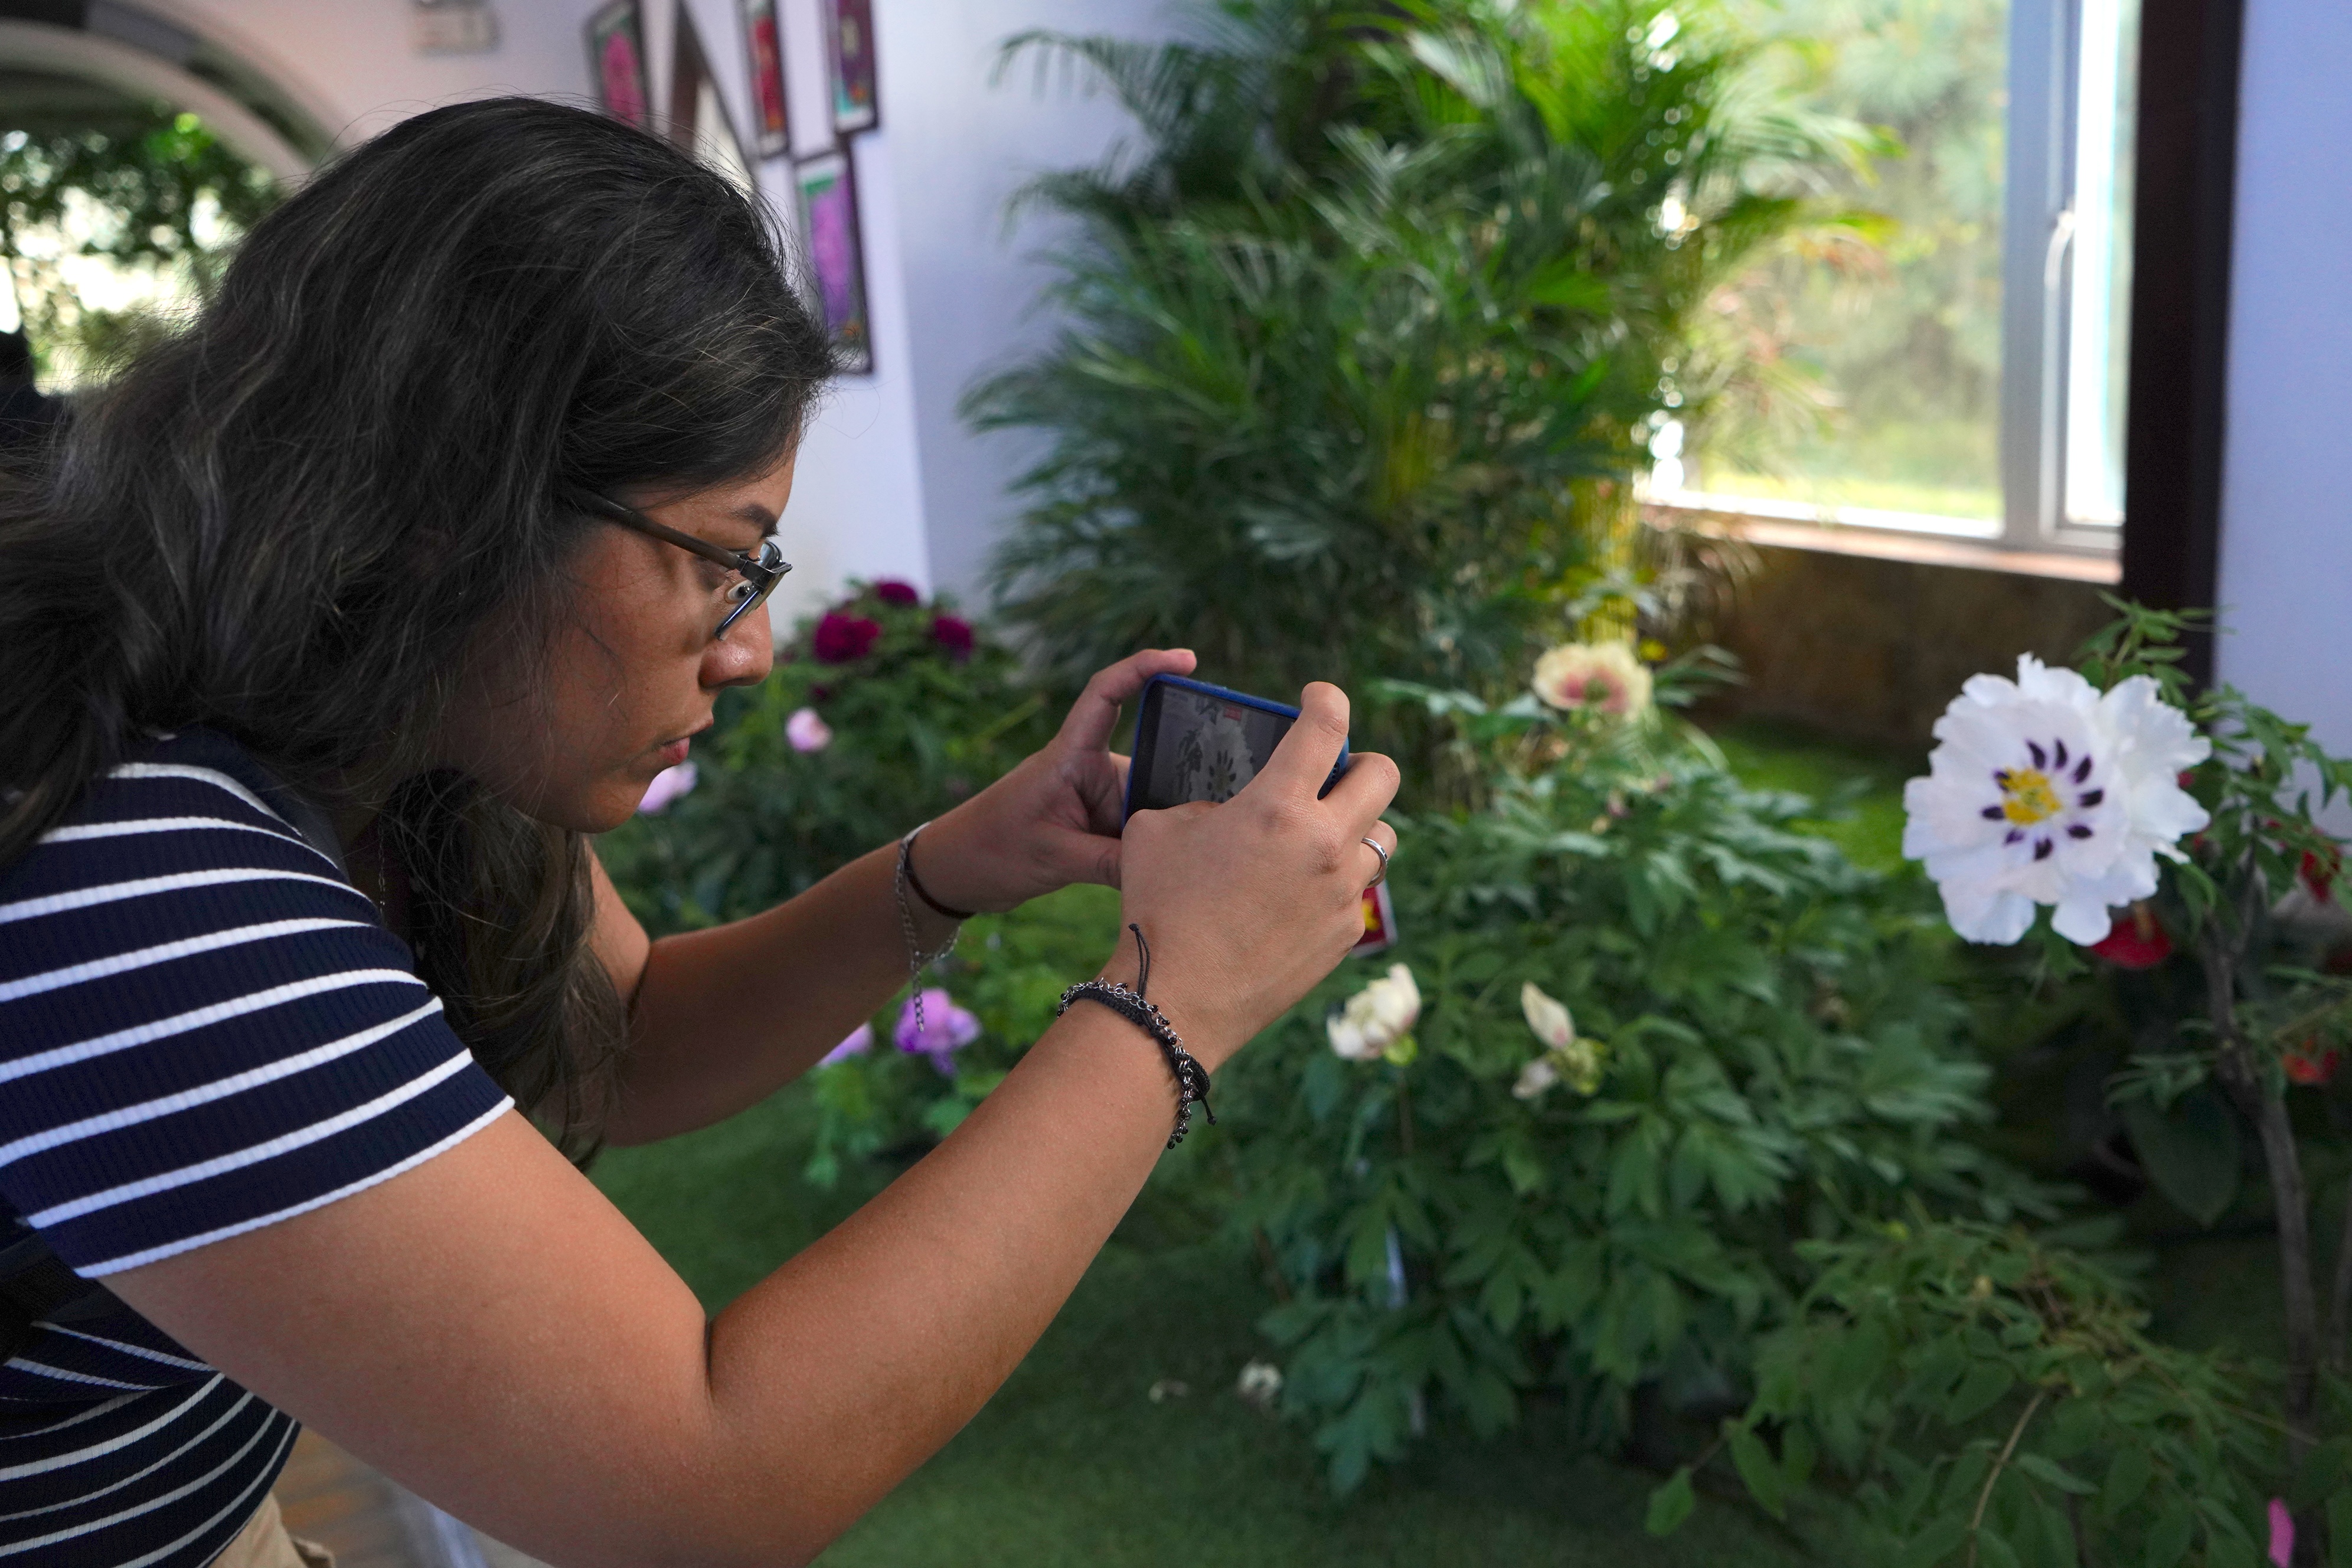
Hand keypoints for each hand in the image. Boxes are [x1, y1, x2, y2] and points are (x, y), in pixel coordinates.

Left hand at [912, 648, 1198, 913]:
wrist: (957, 872)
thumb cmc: (992, 849)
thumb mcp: (1053, 858)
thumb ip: (1110, 863)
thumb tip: (1166, 866)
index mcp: (1070, 755)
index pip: (1107, 694)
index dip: (1145, 668)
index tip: (1187, 661)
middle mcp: (1088, 769)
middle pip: (1152, 759)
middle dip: (1185, 779)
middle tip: (1216, 813)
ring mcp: (1094, 797)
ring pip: (1150, 800)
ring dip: (1166, 823)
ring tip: (1193, 851)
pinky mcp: (1096, 824)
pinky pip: (1138, 827)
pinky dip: (1151, 843)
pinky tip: (1171, 866)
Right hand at [1105, 682, 1399, 1069]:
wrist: (1174, 999)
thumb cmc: (1158, 907)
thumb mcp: (1160, 830)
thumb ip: (1206, 805)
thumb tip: (1230, 812)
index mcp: (1278, 806)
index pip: (1327, 725)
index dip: (1327, 699)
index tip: (1318, 699)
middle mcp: (1324, 844)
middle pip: (1383, 775)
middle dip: (1361, 762)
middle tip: (1333, 772)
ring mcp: (1343, 892)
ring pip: (1383, 838)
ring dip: (1356, 825)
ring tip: (1320, 836)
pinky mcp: (1345, 933)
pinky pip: (1358, 892)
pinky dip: (1336, 881)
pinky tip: (1298, 893)